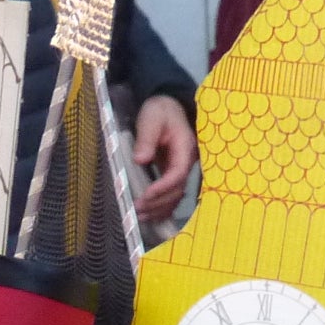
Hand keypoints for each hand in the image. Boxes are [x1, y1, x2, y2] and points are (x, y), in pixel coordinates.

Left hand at [133, 95, 196, 223]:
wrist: (167, 107)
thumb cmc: (159, 111)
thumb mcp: (151, 119)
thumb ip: (146, 139)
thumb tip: (141, 160)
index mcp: (185, 147)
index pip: (178, 173)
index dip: (163, 187)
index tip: (146, 195)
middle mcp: (186, 162)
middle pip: (177, 189)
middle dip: (158, 202)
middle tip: (137, 209)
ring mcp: (181, 169)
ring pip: (175, 196)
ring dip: (159, 209)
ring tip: (139, 217)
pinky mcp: (173, 174)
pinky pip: (171, 194)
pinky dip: (161, 207)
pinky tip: (149, 215)